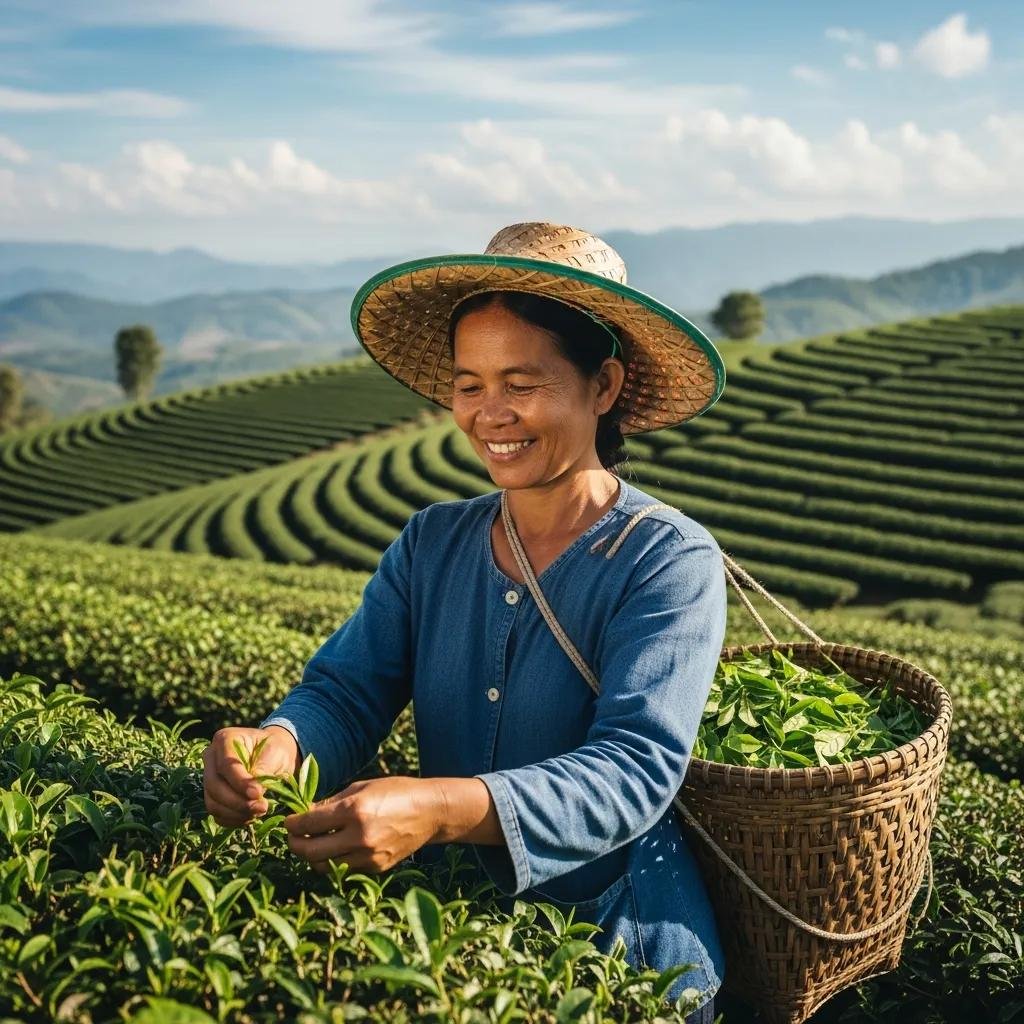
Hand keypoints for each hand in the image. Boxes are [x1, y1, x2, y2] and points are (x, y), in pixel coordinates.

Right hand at [203, 725, 301, 826]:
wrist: (275, 756)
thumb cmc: (275, 750)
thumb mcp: (274, 752)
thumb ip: (262, 770)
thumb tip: (254, 794)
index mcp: (224, 739)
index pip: (225, 765)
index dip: (239, 782)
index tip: (257, 793)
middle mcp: (211, 758)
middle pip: (214, 786)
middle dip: (238, 801)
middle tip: (262, 808)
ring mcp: (208, 777)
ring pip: (213, 803)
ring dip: (236, 813)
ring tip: (259, 811)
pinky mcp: (212, 795)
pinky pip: (217, 813)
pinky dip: (233, 819)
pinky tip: (251, 816)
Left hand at [285, 776, 441, 874]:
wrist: (430, 811)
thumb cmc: (396, 791)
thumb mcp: (361, 787)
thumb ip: (332, 803)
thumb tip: (305, 814)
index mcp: (354, 810)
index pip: (308, 823)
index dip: (292, 824)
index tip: (289, 822)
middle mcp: (359, 836)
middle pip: (310, 851)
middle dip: (295, 844)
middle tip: (293, 837)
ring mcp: (368, 856)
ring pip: (323, 866)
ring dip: (312, 857)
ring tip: (312, 844)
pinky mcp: (376, 868)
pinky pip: (343, 870)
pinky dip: (333, 861)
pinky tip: (334, 849)